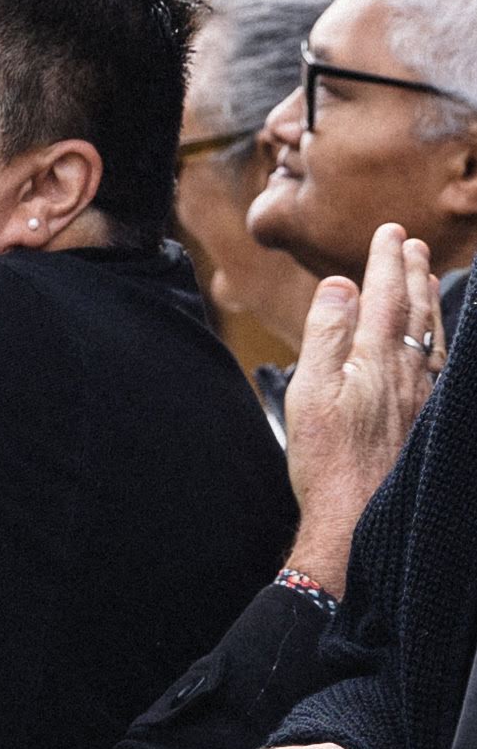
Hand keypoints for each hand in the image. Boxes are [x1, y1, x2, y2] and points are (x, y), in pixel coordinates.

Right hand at [283, 224, 439, 593]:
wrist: (356, 517)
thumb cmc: (325, 459)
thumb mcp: (310, 390)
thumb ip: (327, 333)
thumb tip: (341, 284)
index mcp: (375, 359)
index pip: (384, 295)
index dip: (387, 260)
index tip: (390, 231)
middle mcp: (405, 373)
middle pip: (415, 310)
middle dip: (412, 272)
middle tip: (412, 243)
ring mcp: (420, 398)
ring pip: (432, 336)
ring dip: (430, 301)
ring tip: (430, 279)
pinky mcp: (425, 422)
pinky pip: (439, 366)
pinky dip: (439, 341)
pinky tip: (436, 345)